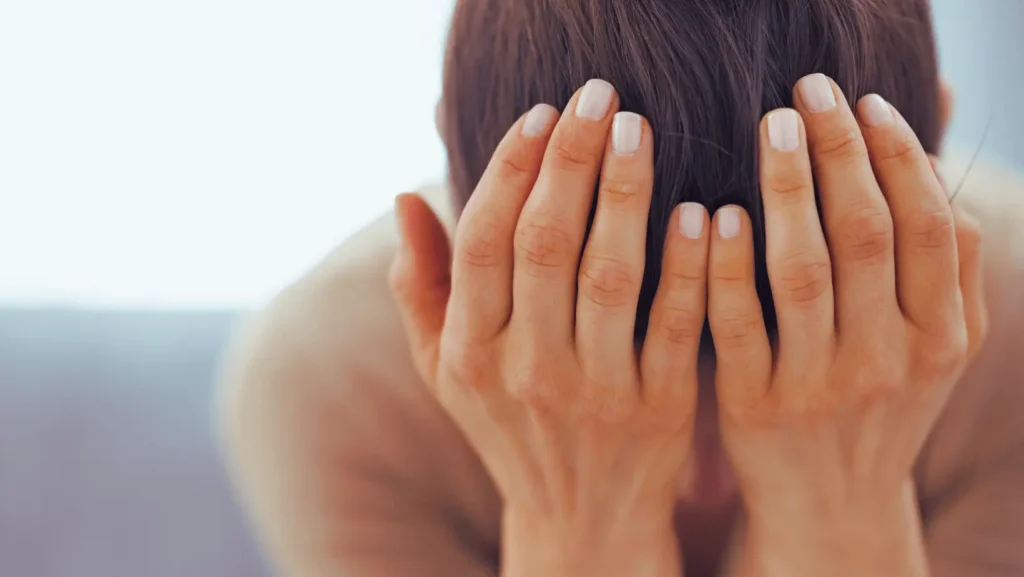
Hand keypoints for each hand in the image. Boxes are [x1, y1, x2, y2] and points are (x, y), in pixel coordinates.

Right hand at [390, 80, 710, 576]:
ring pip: (608, 274)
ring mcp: (594, 390)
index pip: (483, 241)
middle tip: (599, 96)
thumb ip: (422, 287)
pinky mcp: (659, 408)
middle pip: (543, 243)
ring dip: (625, 193)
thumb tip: (405, 198)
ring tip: (638, 129)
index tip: (542, 113)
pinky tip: (700, 209)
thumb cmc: (512, 428)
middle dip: (570, 160)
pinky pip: (674, 323)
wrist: (583, 521)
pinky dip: (688, 265)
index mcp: (470, 352)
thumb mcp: (448, 370)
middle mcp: (525, 369)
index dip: (508, 169)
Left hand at [704, 75, 987, 575]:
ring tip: (770, 127)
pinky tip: (716, 212)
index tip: (862, 101)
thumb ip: (949, 261)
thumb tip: (944, 157)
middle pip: (864, 234)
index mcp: (941, 337)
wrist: (831, 506)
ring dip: (786, 190)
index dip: (898, 155)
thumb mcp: (935, 345)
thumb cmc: (880, 404)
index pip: (928, 226)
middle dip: (837, 152)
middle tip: (805, 90)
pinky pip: (737, 323)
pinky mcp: (755, 405)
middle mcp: (888, 360)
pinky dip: (727, 264)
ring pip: (802, 271)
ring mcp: (820, 386)